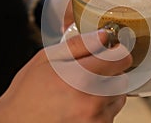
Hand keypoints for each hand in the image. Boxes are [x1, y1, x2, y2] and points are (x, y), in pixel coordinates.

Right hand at [0, 29, 131, 122]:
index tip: (110, 52)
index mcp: (81, 77)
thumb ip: (79, 45)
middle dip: (110, 74)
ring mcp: (96, 120)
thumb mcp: (47, 58)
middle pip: (122, 79)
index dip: (116, 52)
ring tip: (82, 93)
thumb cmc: (28, 93)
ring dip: (106, 92)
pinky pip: (110, 114)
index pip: (121, 58)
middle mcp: (93, 100)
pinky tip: (80, 107)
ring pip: (118, 97)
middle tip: (89, 75)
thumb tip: (104, 36)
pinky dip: (101, 109)